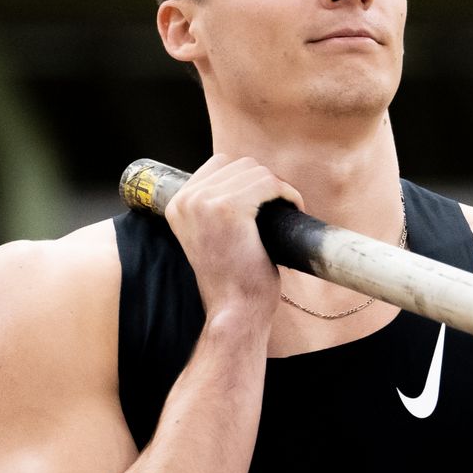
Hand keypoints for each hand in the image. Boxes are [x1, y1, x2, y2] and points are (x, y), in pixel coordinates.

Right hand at [163, 154, 304, 327]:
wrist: (234, 309)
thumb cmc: (232, 277)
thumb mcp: (213, 235)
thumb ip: (216, 205)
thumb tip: (249, 174)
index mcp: (177, 204)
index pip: (219, 164)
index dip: (248, 179)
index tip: (264, 201)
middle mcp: (186, 199)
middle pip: (239, 164)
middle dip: (265, 182)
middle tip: (279, 207)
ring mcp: (205, 202)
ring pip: (256, 171)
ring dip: (278, 187)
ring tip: (286, 210)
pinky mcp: (229, 208)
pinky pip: (269, 183)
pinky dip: (288, 193)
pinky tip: (294, 208)